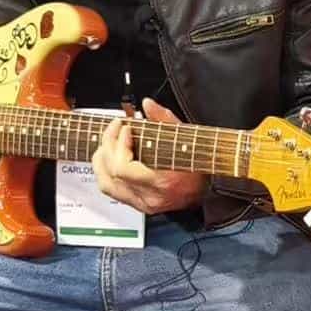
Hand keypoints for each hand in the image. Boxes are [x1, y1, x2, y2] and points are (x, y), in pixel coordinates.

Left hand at [92, 98, 209, 214]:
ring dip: (101, 160)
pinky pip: (112, 190)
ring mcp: (143, 204)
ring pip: (106, 184)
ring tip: (107, 143)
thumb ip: (165, 120)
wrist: (209, 190)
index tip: (125, 127)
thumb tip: (147, 104)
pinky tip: (109, 158)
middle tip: (114, 128)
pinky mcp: (139, 206)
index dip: (119, 145)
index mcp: (162, 182)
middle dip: (108, 145)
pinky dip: (105, 172)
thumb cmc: (200, 165)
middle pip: (111, 174)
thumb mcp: (186, 138)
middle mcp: (149, 197)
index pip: (123, 168)